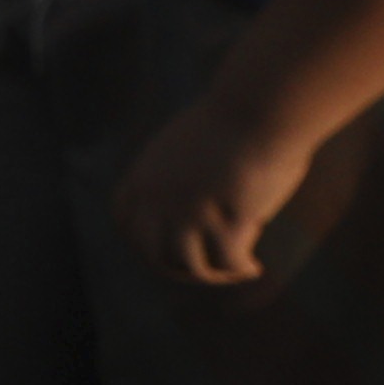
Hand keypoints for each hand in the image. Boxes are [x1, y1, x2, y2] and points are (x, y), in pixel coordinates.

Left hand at [119, 93, 326, 289]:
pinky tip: (255, 267)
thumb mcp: (191, 148)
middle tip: (210, 271)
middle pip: (152, 252)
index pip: (125, 220)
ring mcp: (189, 211)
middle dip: (179, 269)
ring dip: (215, 275)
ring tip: (239, 270)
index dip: (143, 242)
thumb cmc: (236, 122)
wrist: (258, 109)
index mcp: (145, 173)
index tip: (169, 252)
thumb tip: (197, 209)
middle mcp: (159, 197)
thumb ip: (182, 177)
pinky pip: (228, 262)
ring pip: (190, 265)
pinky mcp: (225, 220)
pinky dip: (240, 269)